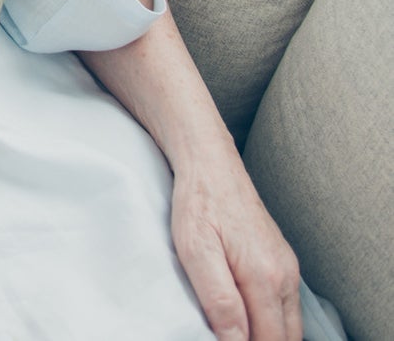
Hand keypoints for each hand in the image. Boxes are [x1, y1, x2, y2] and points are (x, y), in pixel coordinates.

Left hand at [171, 158, 300, 340]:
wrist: (210, 162)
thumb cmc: (198, 202)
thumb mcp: (196, 250)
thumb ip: (219, 299)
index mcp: (265, 277)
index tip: (221, 340)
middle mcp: (285, 275)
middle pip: (285, 338)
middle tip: (226, 336)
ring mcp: (287, 268)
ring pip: (289, 325)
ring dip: (268, 336)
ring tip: (234, 330)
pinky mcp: (282, 261)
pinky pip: (285, 306)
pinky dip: (272, 320)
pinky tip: (247, 317)